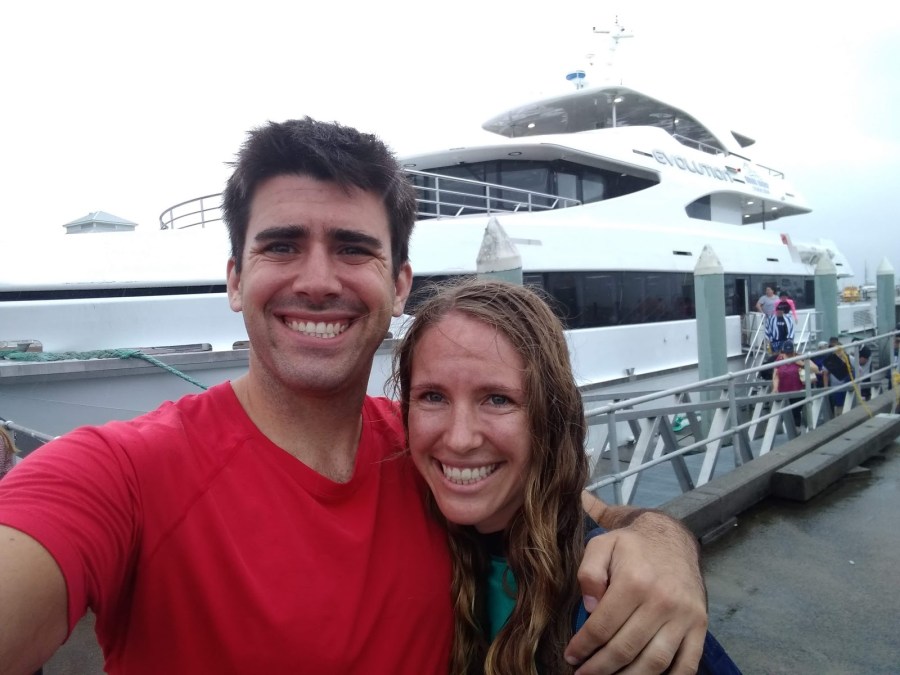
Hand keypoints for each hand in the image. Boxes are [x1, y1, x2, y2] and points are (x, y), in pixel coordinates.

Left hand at [564, 512, 707, 673]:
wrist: (672, 538)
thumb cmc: (631, 546)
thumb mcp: (601, 545)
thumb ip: (588, 573)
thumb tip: (590, 608)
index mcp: (634, 581)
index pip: (602, 626)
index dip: (583, 646)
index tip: (571, 656)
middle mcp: (661, 601)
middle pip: (625, 649)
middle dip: (600, 668)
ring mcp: (683, 616)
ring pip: (654, 662)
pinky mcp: (700, 625)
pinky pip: (687, 664)